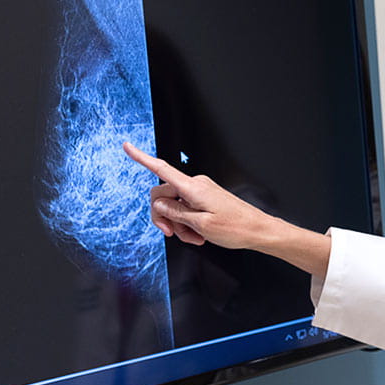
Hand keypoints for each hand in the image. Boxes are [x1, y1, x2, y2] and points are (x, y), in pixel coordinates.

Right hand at [123, 142, 276, 249]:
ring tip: (194, 238)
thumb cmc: (235, 228)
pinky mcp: (205, 199)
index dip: (142, 158)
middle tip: (175, 234)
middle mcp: (195, 185)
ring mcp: (200, 192)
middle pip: (163, 196)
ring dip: (178, 225)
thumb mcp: (200, 225)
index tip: (127, 146)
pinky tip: (198, 235)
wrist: (257, 230)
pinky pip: (186, 210)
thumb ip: (175, 213)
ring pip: (174, 207)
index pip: (162, 169)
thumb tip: (158, 204)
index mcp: (193, 188)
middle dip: (164, 217)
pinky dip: (187, 224)